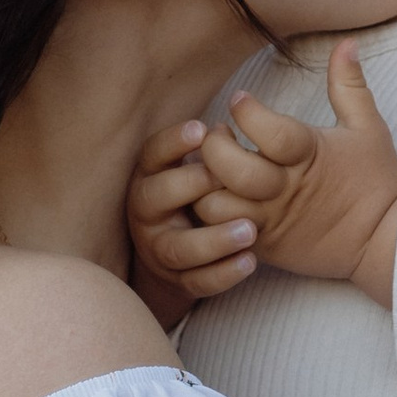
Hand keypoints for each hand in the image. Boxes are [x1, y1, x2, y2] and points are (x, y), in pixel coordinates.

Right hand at [127, 116, 259, 307]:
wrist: (175, 258)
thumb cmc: (192, 195)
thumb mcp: (193, 167)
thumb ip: (211, 148)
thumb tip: (235, 113)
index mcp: (149, 176)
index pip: (152, 155)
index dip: (173, 142)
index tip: (202, 130)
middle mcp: (146, 212)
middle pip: (155, 197)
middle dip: (189, 186)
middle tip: (224, 178)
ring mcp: (159, 249)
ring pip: (178, 248)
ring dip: (214, 240)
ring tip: (250, 230)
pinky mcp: (178, 281)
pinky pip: (198, 282)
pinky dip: (224, 274)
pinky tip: (251, 262)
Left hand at [188, 45, 396, 302]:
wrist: (386, 241)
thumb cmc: (376, 179)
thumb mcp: (368, 126)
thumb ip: (348, 84)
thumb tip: (347, 43)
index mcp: (310, 155)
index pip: (270, 132)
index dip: (246, 112)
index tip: (240, 100)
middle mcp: (286, 189)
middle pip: (233, 170)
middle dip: (214, 147)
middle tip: (218, 135)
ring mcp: (273, 219)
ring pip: (217, 206)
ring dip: (205, 184)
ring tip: (211, 169)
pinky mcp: (265, 244)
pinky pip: (222, 233)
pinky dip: (209, 215)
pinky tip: (215, 195)